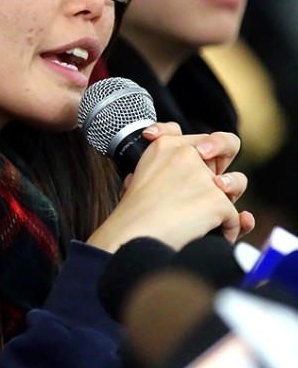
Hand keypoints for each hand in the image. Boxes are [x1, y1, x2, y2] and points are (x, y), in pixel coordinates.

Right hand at [88, 123, 251, 251]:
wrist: (133, 236)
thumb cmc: (133, 218)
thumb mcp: (139, 185)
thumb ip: (165, 178)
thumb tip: (203, 191)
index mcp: (163, 147)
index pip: (180, 130)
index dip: (187, 137)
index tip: (198, 152)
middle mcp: (185, 154)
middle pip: (222, 149)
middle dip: (225, 165)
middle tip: (219, 184)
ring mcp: (203, 176)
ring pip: (234, 184)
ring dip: (229, 200)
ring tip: (211, 214)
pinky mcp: (216, 198)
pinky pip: (234, 217)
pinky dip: (226, 231)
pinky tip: (209, 236)